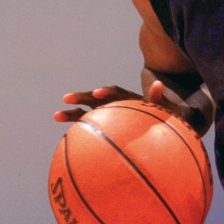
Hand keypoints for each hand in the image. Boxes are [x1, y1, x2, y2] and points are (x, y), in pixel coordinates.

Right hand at [53, 80, 180, 122]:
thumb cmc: (167, 120)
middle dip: (82, 97)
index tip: (98, 94)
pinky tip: (64, 139)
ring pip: (88, 112)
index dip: (107, 92)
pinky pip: (88, 127)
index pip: (117, 93)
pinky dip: (77, 130)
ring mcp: (109, 115)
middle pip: (96, 98)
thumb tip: (158, 84)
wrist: (165, 127)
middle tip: (67, 98)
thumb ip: (159, 100)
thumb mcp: (168, 110)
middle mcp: (116, 104)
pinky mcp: (104, 126)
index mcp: (130, 99)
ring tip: (55, 115)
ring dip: (72, 113)